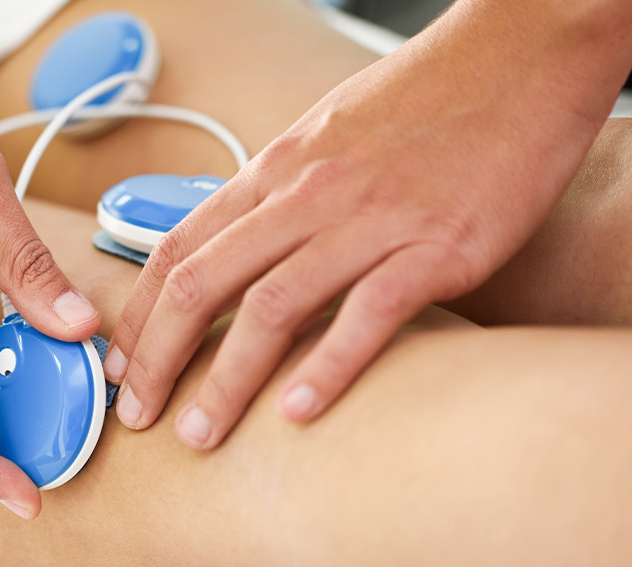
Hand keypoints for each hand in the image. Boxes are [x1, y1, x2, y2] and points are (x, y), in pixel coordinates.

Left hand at [104, 0, 628, 447]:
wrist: (519, 57)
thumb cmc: (421, 99)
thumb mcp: (322, 134)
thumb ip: (277, 193)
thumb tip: (238, 243)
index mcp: (275, 170)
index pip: (178, 247)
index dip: (139, 314)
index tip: (120, 364)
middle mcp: (306, 195)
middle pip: (202, 285)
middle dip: (156, 360)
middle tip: (137, 416)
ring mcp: (369, 220)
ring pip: (270, 309)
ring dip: (224, 382)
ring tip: (198, 435)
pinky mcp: (437, 246)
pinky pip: (367, 315)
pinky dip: (327, 368)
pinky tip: (296, 413)